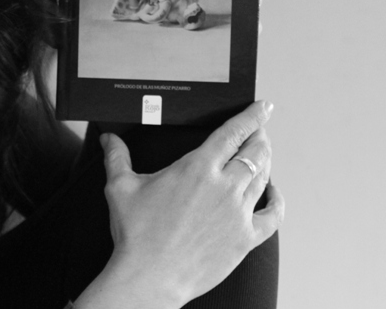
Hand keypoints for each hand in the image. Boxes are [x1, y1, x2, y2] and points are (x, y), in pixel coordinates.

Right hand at [76, 100, 283, 308]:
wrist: (150, 277)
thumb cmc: (135, 234)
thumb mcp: (120, 188)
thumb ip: (116, 157)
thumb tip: (108, 139)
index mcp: (198, 167)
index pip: (234, 132)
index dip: (252, 116)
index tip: (263, 107)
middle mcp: (224, 186)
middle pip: (255, 151)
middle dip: (260, 136)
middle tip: (259, 131)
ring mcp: (238, 213)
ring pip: (264, 178)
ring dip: (267, 162)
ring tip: (263, 155)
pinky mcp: (245, 239)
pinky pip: (273, 216)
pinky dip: (277, 201)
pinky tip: (273, 194)